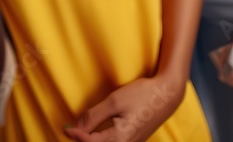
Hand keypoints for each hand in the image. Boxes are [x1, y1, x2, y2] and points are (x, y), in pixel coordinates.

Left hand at [63, 76, 182, 141]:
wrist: (167, 95)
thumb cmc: (141, 95)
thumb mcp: (114, 101)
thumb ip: (94, 116)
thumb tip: (77, 128)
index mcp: (120, 139)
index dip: (76, 135)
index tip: (65, 128)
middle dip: (84, 141)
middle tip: (71, 131)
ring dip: (92, 141)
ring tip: (82, 132)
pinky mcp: (135, 139)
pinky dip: (103, 141)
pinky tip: (97, 133)